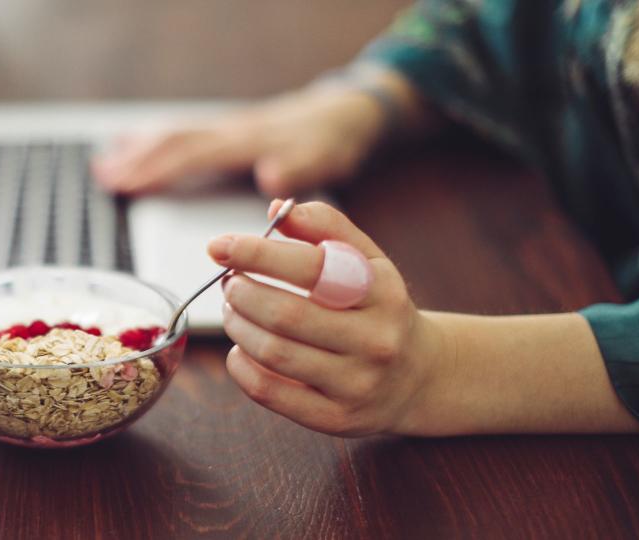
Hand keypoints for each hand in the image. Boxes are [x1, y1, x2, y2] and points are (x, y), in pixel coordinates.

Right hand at [92, 89, 388, 197]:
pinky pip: (186, 132)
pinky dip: (157, 139)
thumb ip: (299, 167)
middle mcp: (230, 130)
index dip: (156, 170)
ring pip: (175, 133)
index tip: (125, 184)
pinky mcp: (231, 129)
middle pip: (174, 141)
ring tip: (106, 164)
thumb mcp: (326, 157)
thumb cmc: (334, 139)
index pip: (191, 154)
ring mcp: (228, 127)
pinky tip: (140, 144)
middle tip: (102, 178)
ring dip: (139, 148)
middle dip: (136, 160)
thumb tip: (271, 180)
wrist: (346, 109)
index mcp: (247, 141)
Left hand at [208, 201, 445, 435]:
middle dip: (242, 293)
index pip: (312, 268)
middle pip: (286, 315)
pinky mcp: (336, 418)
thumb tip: (275, 208)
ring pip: (275, 353)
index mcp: (382, 292)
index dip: (257, 254)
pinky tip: (240, 349)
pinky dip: (242, 368)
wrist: (419, 376)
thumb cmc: (379, 307)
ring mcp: (357, 383)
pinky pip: (271, 393)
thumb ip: (325, 228)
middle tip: (229, 282)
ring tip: (233, 310)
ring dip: (237, 327)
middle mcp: (375, 339)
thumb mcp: (368, 261)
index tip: (219, 246)